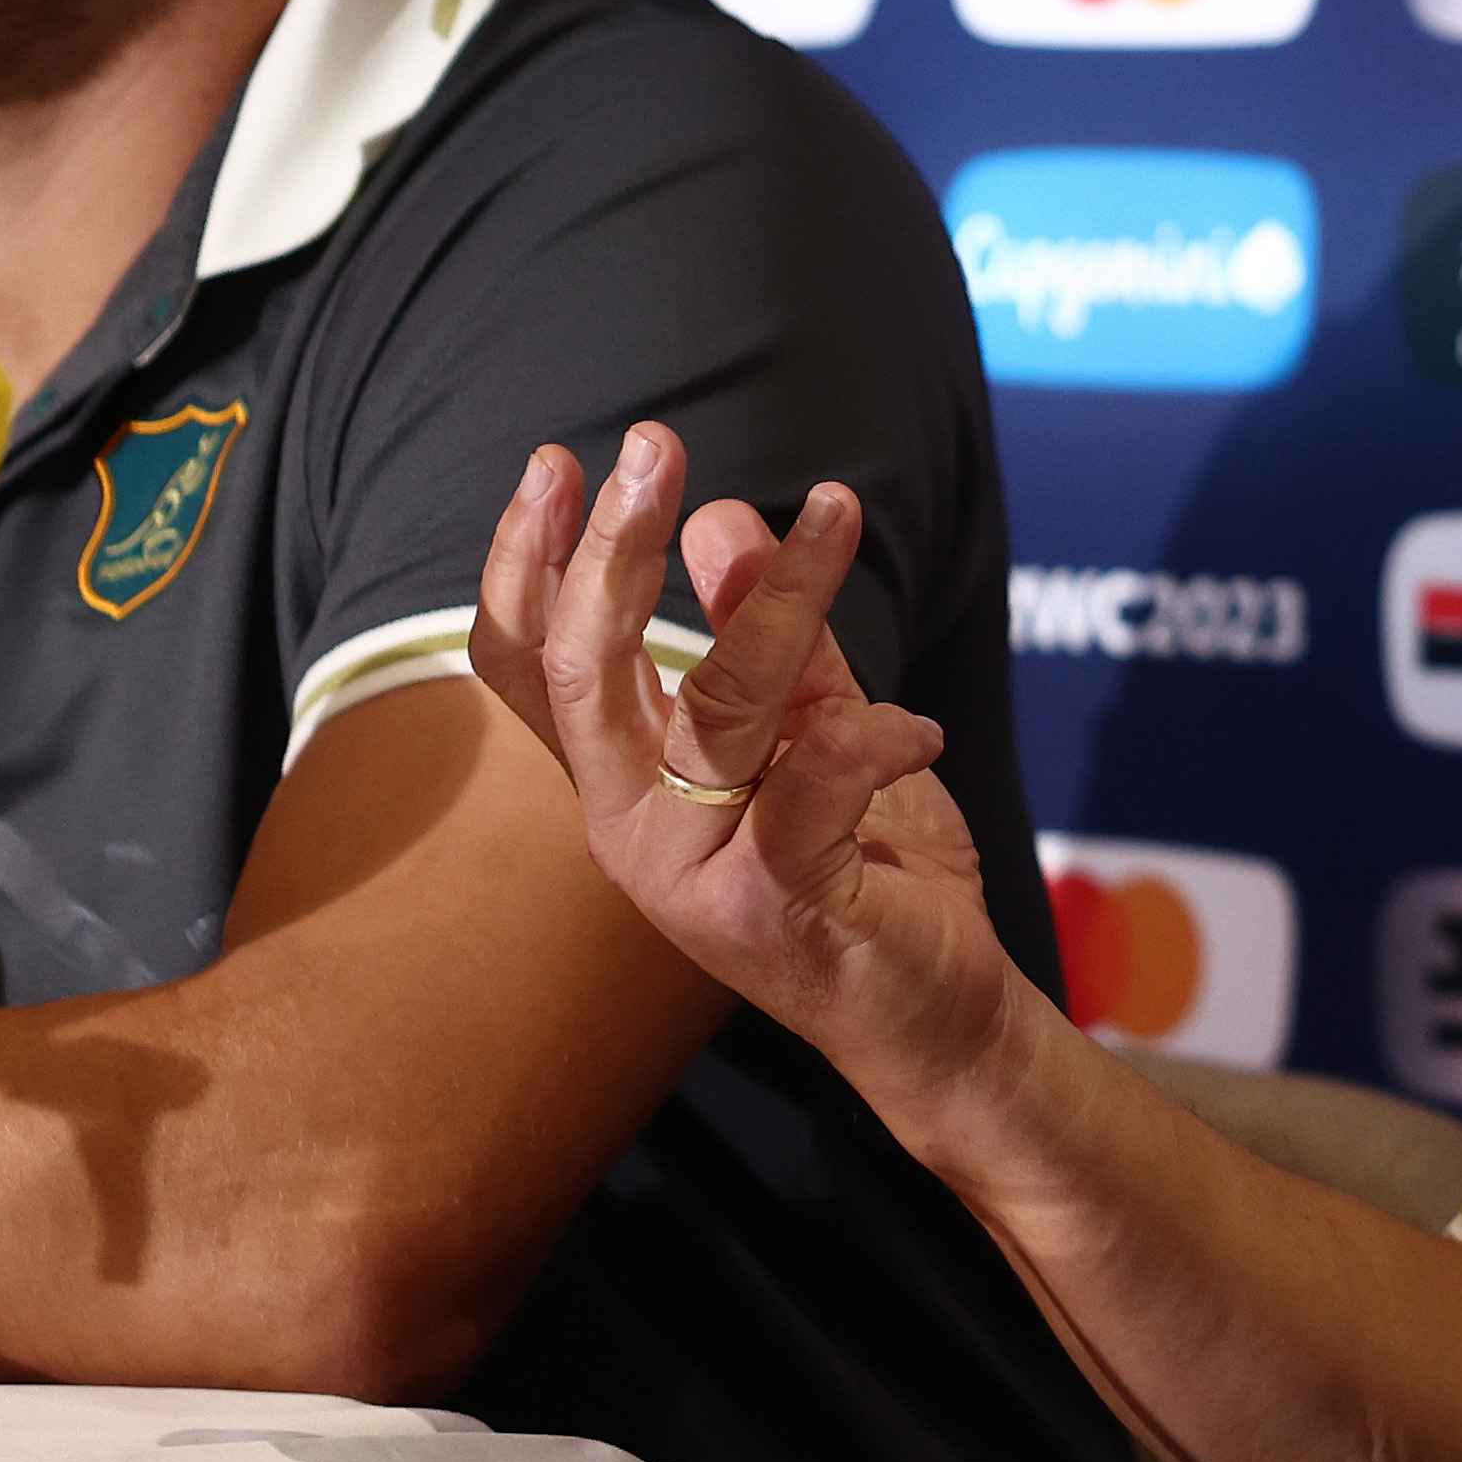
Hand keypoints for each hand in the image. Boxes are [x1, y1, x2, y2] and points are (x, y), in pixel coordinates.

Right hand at [469, 425, 1025, 1118]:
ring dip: (782, 597)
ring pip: (717, 707)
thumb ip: (773, 637)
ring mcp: (695, 875)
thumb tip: (721, 516)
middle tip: (653, 446)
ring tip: (839, 510)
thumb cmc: (867, 867)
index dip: (523, 564)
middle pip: (584, 671)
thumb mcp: (816, 730)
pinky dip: (873, 736)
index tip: (555, 464)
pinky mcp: (776, 909)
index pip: (529, 666)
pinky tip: (917, 724)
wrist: (937, 1016)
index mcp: (624, 781)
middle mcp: (633, 828)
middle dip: (613, 550)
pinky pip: (816, 787)